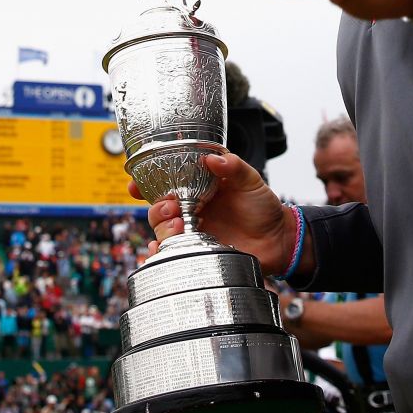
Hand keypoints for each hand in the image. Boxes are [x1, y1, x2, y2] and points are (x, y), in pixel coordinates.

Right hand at [127, 152, 299, 274]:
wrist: (278, 240)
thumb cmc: (264, 207)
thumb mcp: (251, 181)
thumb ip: (234, 167)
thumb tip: (213, 158)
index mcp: (199, 188)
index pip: (166, 182)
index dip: (146, 182)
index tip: (134, 184)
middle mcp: (191, 210)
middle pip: (159, 208)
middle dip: (156, 208)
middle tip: (170, 208)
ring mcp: (193, 232)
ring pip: (162, 230)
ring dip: (162, 228)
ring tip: (178, 228)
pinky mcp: (198, 253)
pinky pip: (171, 254)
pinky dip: (160, 253)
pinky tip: (161, 250)